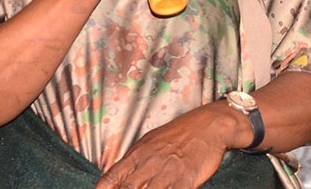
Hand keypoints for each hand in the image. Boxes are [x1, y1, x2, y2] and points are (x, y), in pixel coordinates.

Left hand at [95, 103, 231, 188]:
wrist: (206, 126)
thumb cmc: (178, 134)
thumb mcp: (149, 142)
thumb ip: (135, 159)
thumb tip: (120, 174)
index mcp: (138, 153)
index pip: (113, 175)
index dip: (103, 187)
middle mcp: (149, 164)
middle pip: (128, 188)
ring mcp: (167, 174)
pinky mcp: (186, 182)